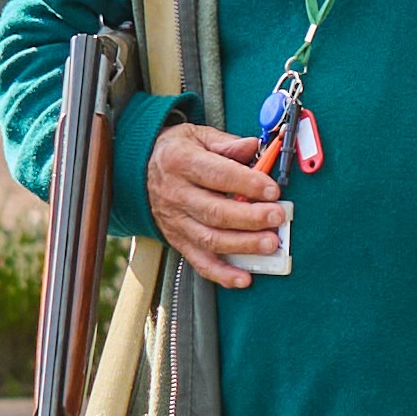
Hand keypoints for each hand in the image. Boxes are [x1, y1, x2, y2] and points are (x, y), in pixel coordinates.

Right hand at [145, 119, 289, 289]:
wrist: (138, 169)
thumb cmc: (177, 152)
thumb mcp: (198, 137)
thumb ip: (227, 144)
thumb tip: (253, 146)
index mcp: (181, 162)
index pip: (218, 175)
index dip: (247, 183)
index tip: (272, 190)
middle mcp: (176, 194)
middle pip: (215, 211)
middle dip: (251, 217)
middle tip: (278, 216)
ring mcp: (176, 221)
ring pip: (210, 239)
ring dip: (243, 245)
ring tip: (270, 244)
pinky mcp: (178, 240)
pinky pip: (199, 261)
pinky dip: (222, 274)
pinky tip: (244, 278)